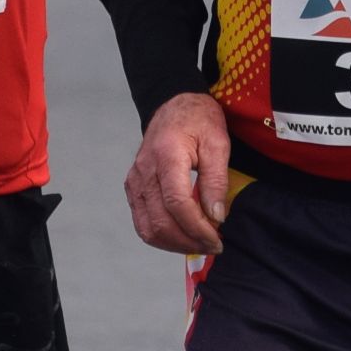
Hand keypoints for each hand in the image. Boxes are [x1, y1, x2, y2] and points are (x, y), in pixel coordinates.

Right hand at [125, 92, 232, 255]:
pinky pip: (142, 221)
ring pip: (147, 228)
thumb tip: (216, 216)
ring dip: (174, 244)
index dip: (197, 228)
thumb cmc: (198, 120)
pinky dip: (161, 236)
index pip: (177, 203)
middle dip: (189, 241)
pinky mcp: (133, 187)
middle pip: (160, 221)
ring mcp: (135, 180)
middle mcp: (145, 171)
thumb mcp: (217, 143)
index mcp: (167, 156)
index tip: (217, 239)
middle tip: (213, 245)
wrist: (175, 105)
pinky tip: (182, 236)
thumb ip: (216, 181)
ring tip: (199, 245)